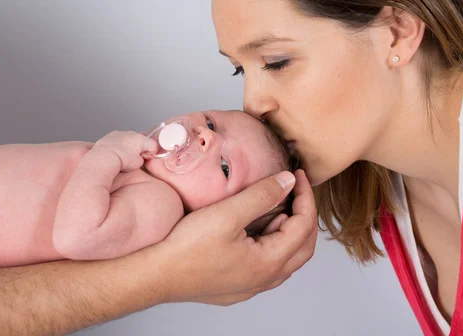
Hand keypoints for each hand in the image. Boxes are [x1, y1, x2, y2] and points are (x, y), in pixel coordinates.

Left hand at [92, 131, 158, 170]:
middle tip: (136, 159)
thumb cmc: (120, 160)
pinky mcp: (110, 136)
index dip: (151, 153)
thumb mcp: (138, 163)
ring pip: (129, 140)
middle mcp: (131, 133)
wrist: (104, 157)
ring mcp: (120, 133)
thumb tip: (140, 158)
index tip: (147, 159)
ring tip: (125, 157)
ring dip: (129, 147)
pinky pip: (118, 140)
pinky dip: (119, 146)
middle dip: (140, 149)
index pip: (153, 145)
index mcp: (141, 138)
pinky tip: (117, 154)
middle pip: (141, 140)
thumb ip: (142, 159)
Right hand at [153, 169, 317, 305]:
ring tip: (277, 207)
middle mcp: (265, 280)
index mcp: (269, 262)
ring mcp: (252, 286)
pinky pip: (269, 266)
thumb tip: (288, 181)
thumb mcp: (228, 213)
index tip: (299, 176)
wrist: (157, 275)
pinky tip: (259, 231)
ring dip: (289, 231)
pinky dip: (274, 244)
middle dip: (304, 215)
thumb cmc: (187, 248)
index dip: (305, 197)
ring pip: (287, 258)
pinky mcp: (238, 286)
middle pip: (303, 246)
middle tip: (296, 191)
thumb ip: (262, 195)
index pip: (304, 225)